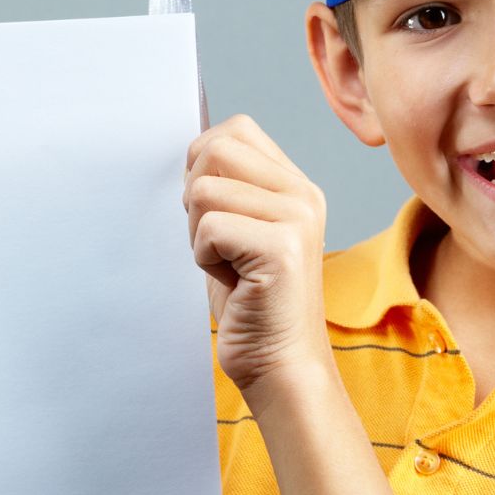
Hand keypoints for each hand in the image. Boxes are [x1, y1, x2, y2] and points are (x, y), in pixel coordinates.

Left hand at [183, 113, 333, 403]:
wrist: (280, 365)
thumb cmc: (251, 304)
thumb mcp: (238, 233)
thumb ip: (225, 189)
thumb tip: (192, 149)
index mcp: (295, 186)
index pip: (236, 129)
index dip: (203, 164)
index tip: (211, 212)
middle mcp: (302, 194)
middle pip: (215, 149)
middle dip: (194, 197)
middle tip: (215, 241)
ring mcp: (296, 218)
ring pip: (204, 191)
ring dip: (199, 235)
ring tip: (228, 265)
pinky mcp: (281, 248)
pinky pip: (209, 228)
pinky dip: (204, 259)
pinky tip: (233, 282)